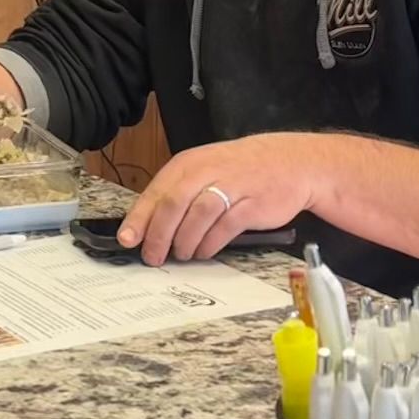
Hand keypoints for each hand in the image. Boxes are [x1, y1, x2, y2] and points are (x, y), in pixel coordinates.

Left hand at [120, 133, 318, 264]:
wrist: (290, 162)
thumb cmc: (240, 171)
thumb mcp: (205, 171)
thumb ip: (177, 193)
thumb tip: (147, 224)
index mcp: (189, 163)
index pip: (156, 192)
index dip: (139, 219)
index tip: (128, 240)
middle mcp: (208, 172)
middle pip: (173, 206)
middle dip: (158, 236)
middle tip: (153, 256)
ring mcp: (231, 187)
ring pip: (196, 217)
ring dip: (184, 242)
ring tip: (182, 254)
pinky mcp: (252, 205)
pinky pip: (223, 228)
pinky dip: (209, 244)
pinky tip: (204, 251)